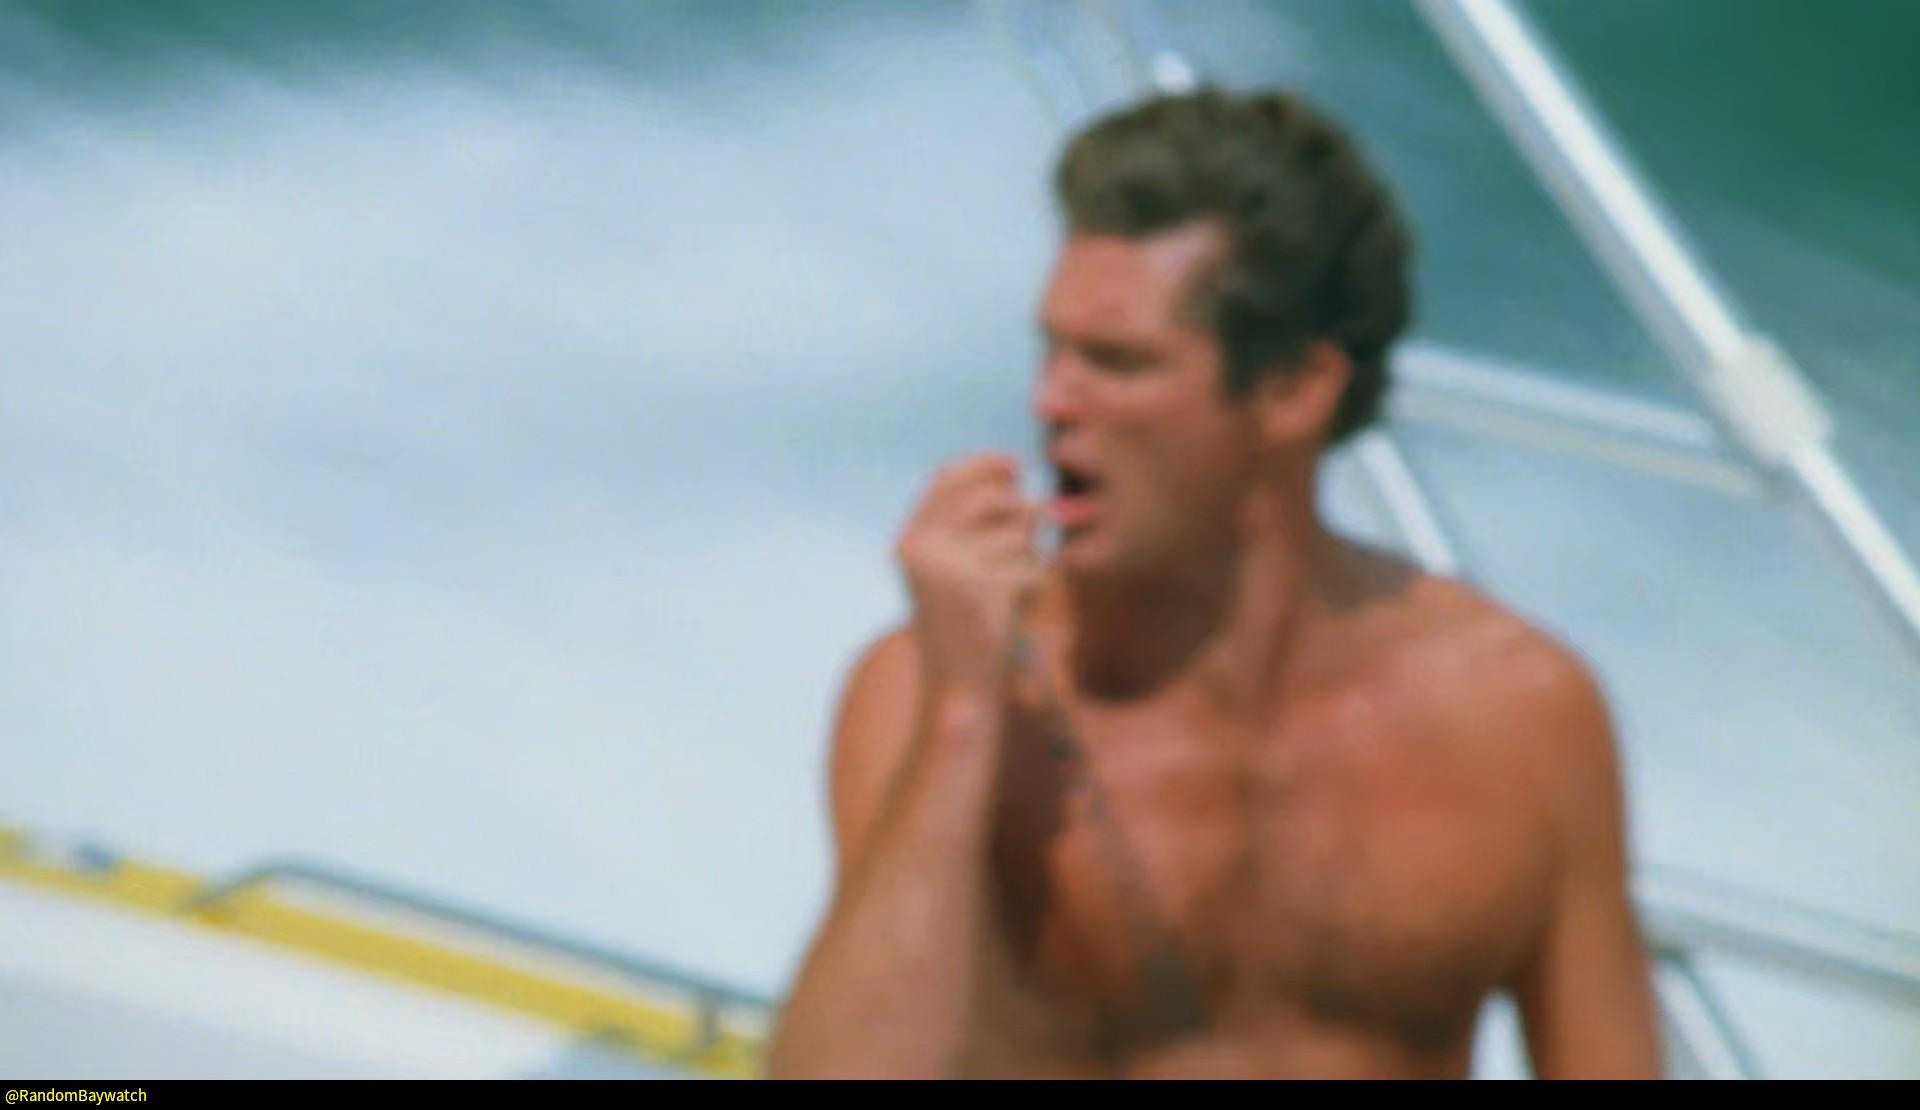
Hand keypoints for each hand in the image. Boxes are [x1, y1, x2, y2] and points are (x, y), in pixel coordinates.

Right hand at [895, 453, 1044, 699]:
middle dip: (1022, 512)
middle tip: (1036, 529)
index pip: (945, 479)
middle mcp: (922, 547)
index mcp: (909, 540)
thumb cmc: (964, 625)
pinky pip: (1032, 566)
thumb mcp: (957, 568)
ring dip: (1029, 556)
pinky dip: (1035, 588)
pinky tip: (1016, 613)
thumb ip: (972, 523)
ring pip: (1017, 532)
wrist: (958, 688)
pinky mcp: (983, 588)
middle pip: (990, 498)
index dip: (982, 464)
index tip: (1015, 465)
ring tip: (1013, 588)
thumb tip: (1013, 471)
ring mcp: (950, 566)